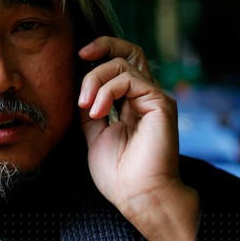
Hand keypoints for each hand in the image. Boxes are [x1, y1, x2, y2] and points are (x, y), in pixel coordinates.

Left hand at [78, 37, 197, 240]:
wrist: (137, 196)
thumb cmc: (117, 172)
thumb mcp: (93, 133)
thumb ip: (89, 107)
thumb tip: (80, 87)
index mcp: (131, 102)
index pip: (120, 63)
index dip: (101, 52)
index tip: (79, 56)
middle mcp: (145, 96)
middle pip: (130, 51)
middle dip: (103, 45)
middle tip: (81, 54)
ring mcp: (154, 98)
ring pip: (123, 63)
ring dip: (96, 79)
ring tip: (87, 106)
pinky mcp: (160, 103)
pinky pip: (130, 79)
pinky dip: (107, 90)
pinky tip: (98, 111)